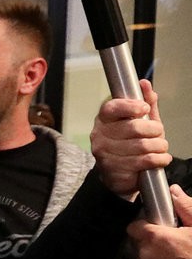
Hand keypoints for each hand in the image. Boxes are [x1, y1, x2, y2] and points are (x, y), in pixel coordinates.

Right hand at [91, 80, 171, 197]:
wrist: (119, 174)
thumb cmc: (131, 144)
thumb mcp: (140, 120)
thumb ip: (145, 102)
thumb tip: (144, 84)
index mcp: (104, 119)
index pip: (113, 108)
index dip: (130, 107)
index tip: (144, 109)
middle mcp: (99, 135)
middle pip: (134, 127)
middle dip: (154, 130)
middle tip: (158, 133)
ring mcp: (104, 153)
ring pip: (142, 145)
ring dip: (159, 146)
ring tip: (160, 148)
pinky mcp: (113, 169)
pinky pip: (144, 161)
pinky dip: (159, 159)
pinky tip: (159, 159)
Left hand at [133, 188, 191, 258]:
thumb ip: (185, 208)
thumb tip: (174, 192)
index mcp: (154, 238)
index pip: (134, 227)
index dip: (145, 226)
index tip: (156, 228)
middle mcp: (144, 255)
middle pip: (139, 244)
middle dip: (152, 242)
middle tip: (173, 244)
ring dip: (154, 258)